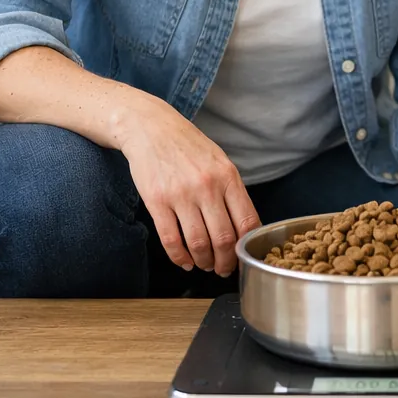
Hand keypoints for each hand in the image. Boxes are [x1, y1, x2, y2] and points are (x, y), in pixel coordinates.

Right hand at [117, 100, 260, 274]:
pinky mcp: (156, 201)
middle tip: (223, 270)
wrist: (151, 128)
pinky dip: (179, 257)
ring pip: (198, 243)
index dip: (246, 248)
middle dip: (225, 262)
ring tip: (204, 265)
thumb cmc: (188, 146)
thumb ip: (232, 192)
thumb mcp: (220, 162)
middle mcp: (207, 186)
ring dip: (203, 262)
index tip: (243, 258)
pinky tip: (184, 261)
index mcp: (228, 176)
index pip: (247, 221)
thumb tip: (244, 228)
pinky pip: (171, 240)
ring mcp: (181, 194)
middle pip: (223, 238)